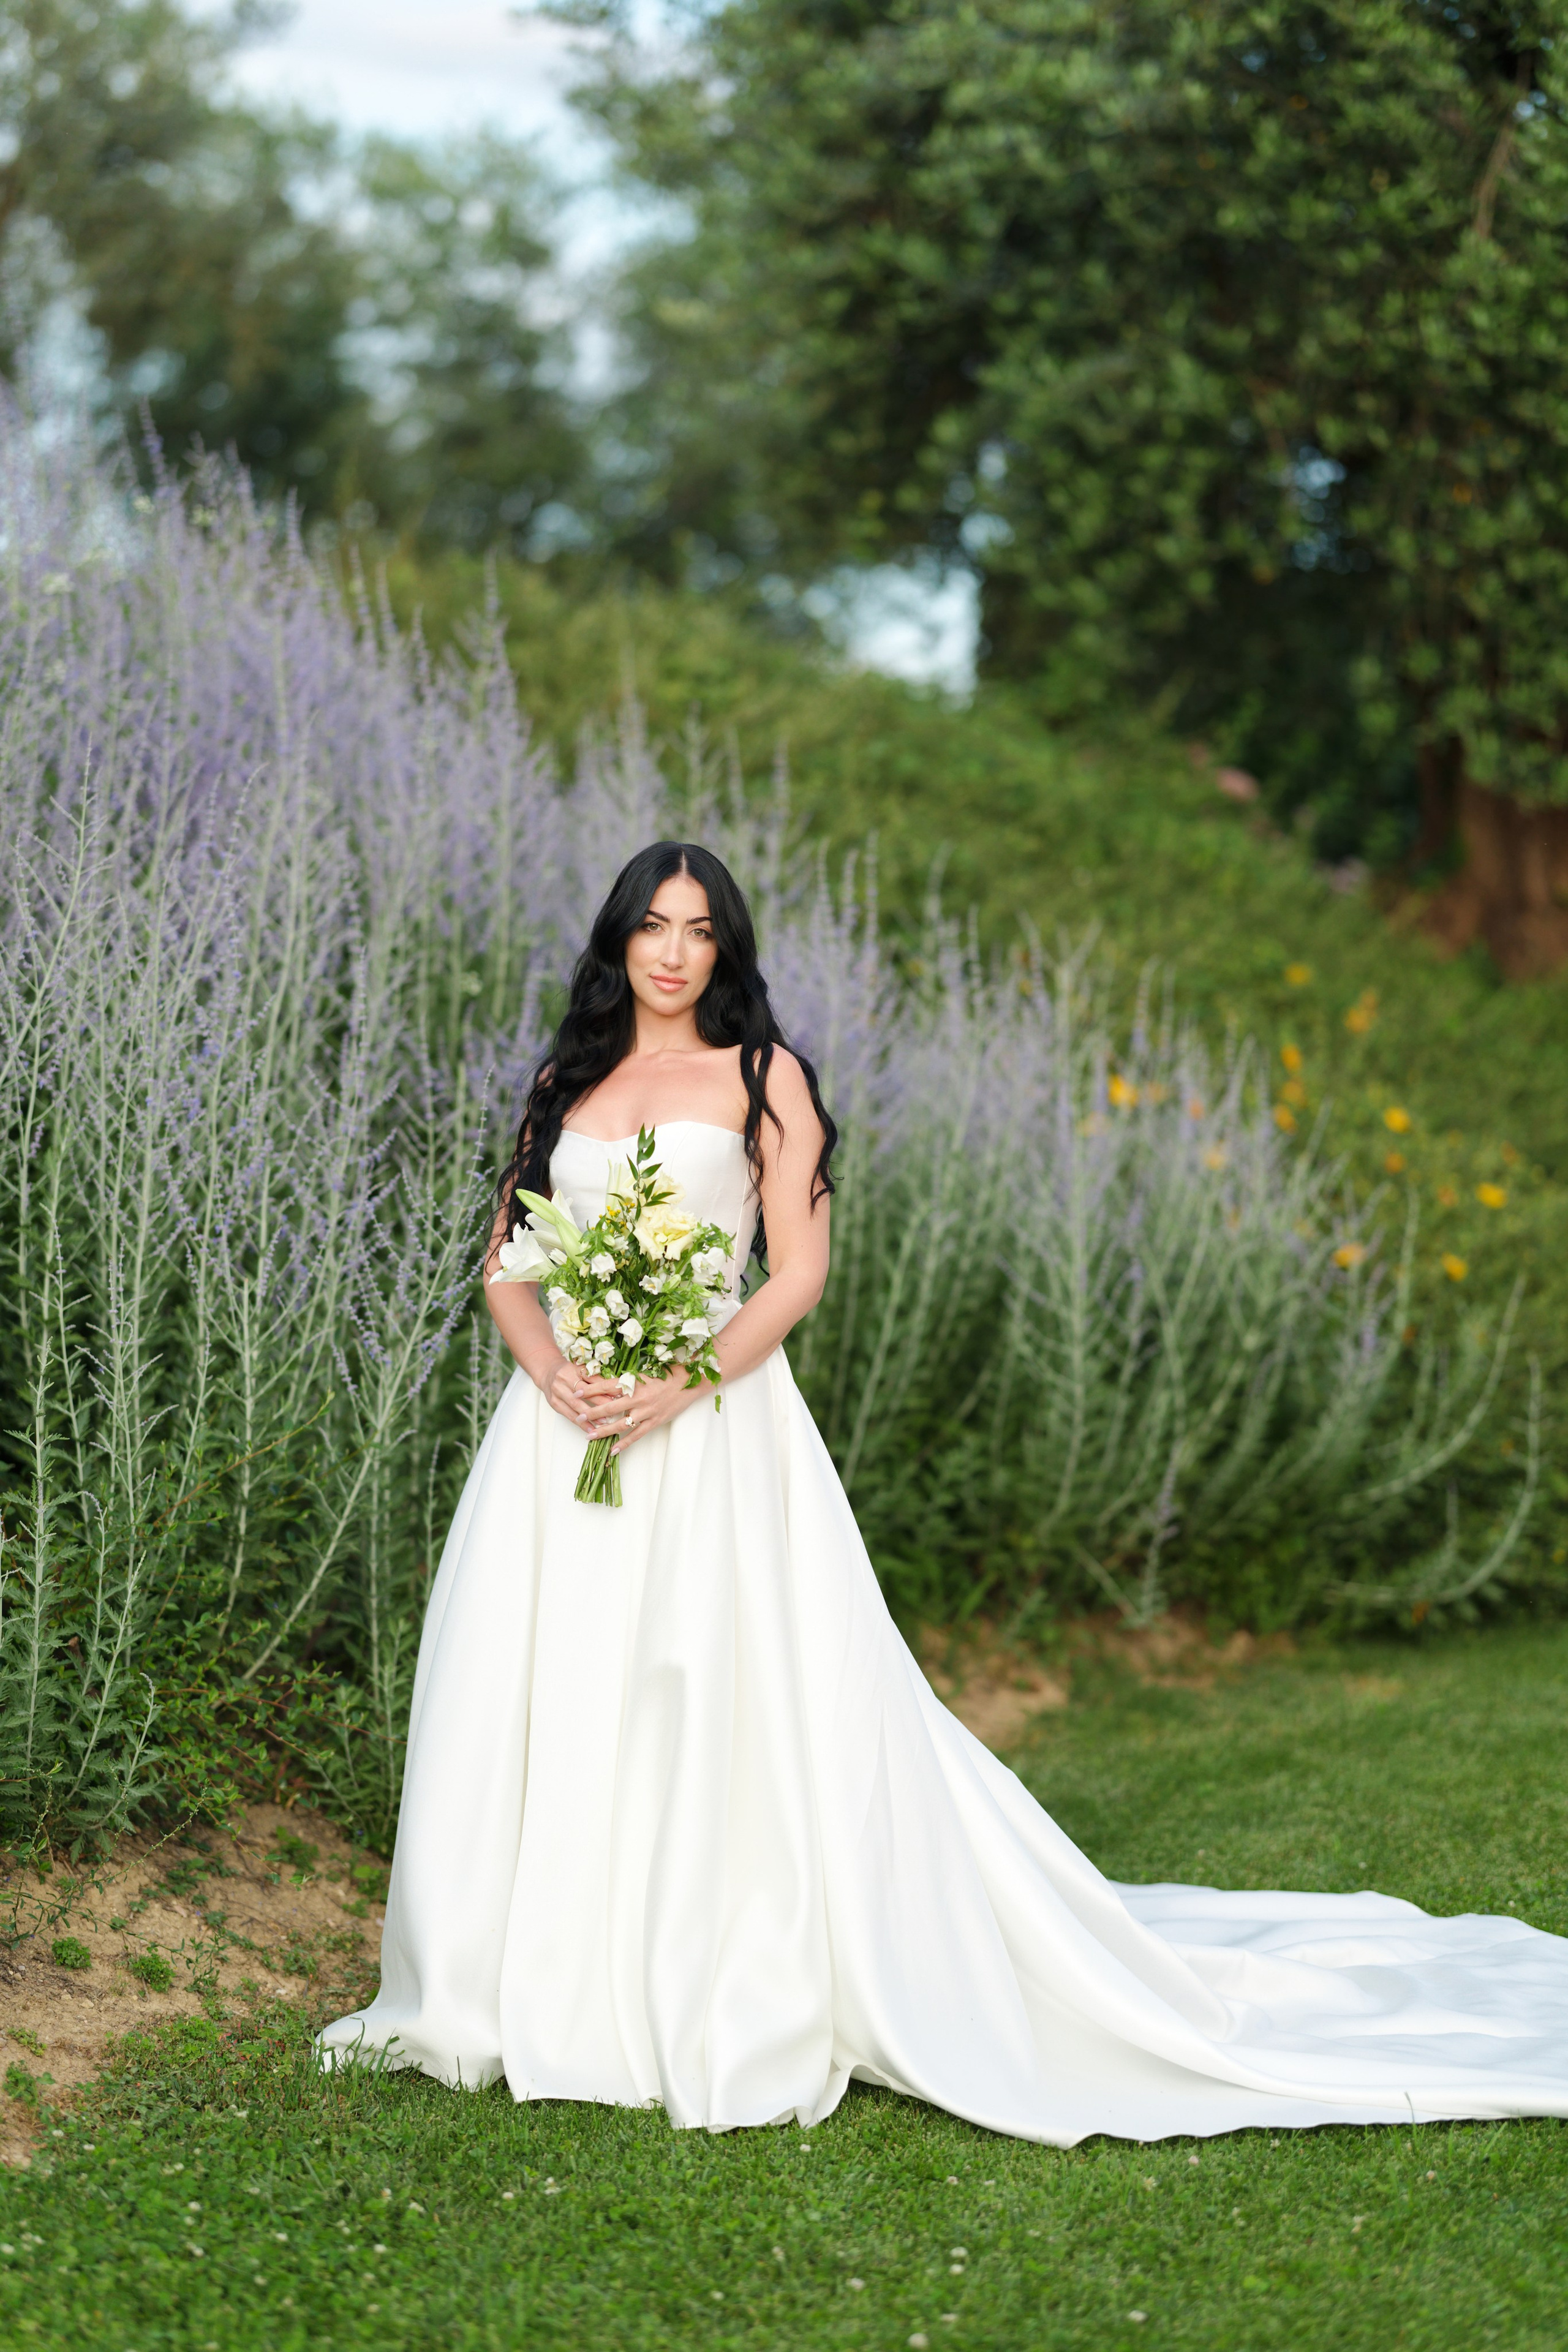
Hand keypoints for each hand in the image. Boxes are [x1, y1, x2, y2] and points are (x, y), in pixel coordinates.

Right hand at [540, 1357, 622, 1431]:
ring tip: (603, 1422)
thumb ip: (595, 1377)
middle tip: (612, 1411)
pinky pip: (569, 1415)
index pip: (590, 1380)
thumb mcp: (581, 1369)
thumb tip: (614, 1387)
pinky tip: (590, 1428)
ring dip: (590, 1416)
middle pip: (583, 1394)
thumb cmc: (568, 1371)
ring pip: (575, 1406)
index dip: (604, 1388)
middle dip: (598, 1403)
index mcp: (572, 1369)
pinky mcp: (554, 1403)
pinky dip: (580, 1423)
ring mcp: (557, 1392)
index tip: (616, 1396)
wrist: (547, 1372)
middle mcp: (563, 1380)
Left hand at [582, 1366, 705, 1452]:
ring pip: (621, 1424)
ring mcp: (647, 1411)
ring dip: (604, 1431)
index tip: (576, 1392)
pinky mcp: (655, 1422)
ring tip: (590, 1435)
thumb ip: (626, 1380)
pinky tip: (613, 1450)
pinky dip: (624, 1444)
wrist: (689, 1382)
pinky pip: (636, 1435)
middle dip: (592, 1413)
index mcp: (634, 1382)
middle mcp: (639, 1397)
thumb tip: (606, 1385)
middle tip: (578, 1417)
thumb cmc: (666, 1374)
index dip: (590, 1389)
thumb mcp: (644, 1373)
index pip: (606, 1386)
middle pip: (610, 1407)